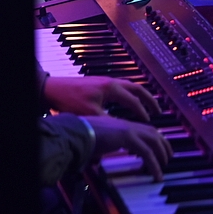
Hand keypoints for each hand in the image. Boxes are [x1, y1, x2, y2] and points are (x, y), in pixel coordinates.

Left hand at [43, 75, 158, 120]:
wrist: (54, 89)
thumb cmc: (70, 100)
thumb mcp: (92, 114)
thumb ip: (109, 121)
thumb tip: (123, 132)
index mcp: (111, 88)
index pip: (133, 100)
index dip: (142, 112)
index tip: (150, 122)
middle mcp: (111, 82)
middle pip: (137, 88)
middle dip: (149, 99)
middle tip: (158, 110)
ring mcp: (106, 81)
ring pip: (129, 86)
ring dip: (140, 95)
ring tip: (147, 105)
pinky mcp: (100, 83)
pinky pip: (122, 87)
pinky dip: (129, 94)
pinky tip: (127, 103)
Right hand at [85, 115, 171, 179]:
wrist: (77, 132)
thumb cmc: (82, 137)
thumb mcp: (96, 143)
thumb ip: (101, 149)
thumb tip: (98, 159)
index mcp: (122, 125)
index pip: (144, 129)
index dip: (154, 138)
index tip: (158, 147)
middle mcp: (128, 125)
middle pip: (153, 132)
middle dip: (164, 144)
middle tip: (168, 156)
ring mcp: (129, 130)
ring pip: (153, 142)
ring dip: (161, 155)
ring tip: (164, 166)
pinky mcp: (128, 138)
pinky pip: (147, 153)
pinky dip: (154, 165)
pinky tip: (156, 174)